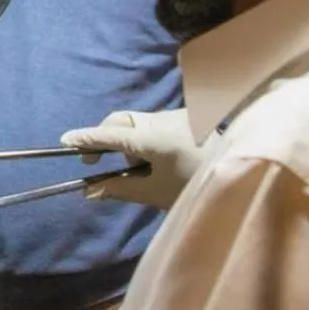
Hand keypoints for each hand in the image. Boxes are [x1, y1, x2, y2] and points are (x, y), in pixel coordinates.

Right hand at [60, 108, 214, 208]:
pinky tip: (158, 160)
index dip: (86, 138)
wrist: (243, 178)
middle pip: (121, 120)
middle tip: (95, 162)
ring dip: (129, 141)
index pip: (110, 134)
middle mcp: (163, 120)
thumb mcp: (154, 194)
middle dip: (106, 138)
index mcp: (154, 139)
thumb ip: (118, 188)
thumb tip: (88, 191)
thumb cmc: (196, 191)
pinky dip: (147, 138)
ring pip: (138, 122)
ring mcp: (178, 116)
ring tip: (138, 169)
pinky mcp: (189, 118)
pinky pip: (156, 123)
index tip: (65, 141)